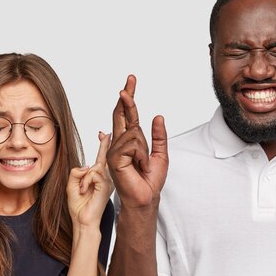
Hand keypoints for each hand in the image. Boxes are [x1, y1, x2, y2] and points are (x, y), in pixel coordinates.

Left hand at [67, 132, 113, 226]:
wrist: (83, 222)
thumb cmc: (79, 207)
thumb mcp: (72, 185)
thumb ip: (76, 172)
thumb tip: (86, 166)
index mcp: (98, 178)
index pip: (101, 158)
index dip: (104, 145)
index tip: (106, 134)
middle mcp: (105, 179)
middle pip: (100, 159)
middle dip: (101, 151)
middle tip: (95, 163)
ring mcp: (107, 182)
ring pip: (94, 166)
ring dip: (83, 178)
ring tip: (82, 190)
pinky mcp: (106, 186)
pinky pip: (93, 173)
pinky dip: (85, 181)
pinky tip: (84, 191)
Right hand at [107, 74, 167, 208]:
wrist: (145, 197)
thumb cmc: (150, 181)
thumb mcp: (161, 154)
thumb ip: (159, 136)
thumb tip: (158, 116)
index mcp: (129, 141)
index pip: (127, 115)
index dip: (129, 98)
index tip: (130, 81)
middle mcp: (119, 142)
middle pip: (121, 113)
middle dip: (127, 96)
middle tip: (131, 78)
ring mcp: (114, 149)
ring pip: (135, 133)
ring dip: (145, 150)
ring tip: (142, 164)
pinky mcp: (114, 157)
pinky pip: (134, 144)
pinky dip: (141, 155)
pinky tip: (138, 166)